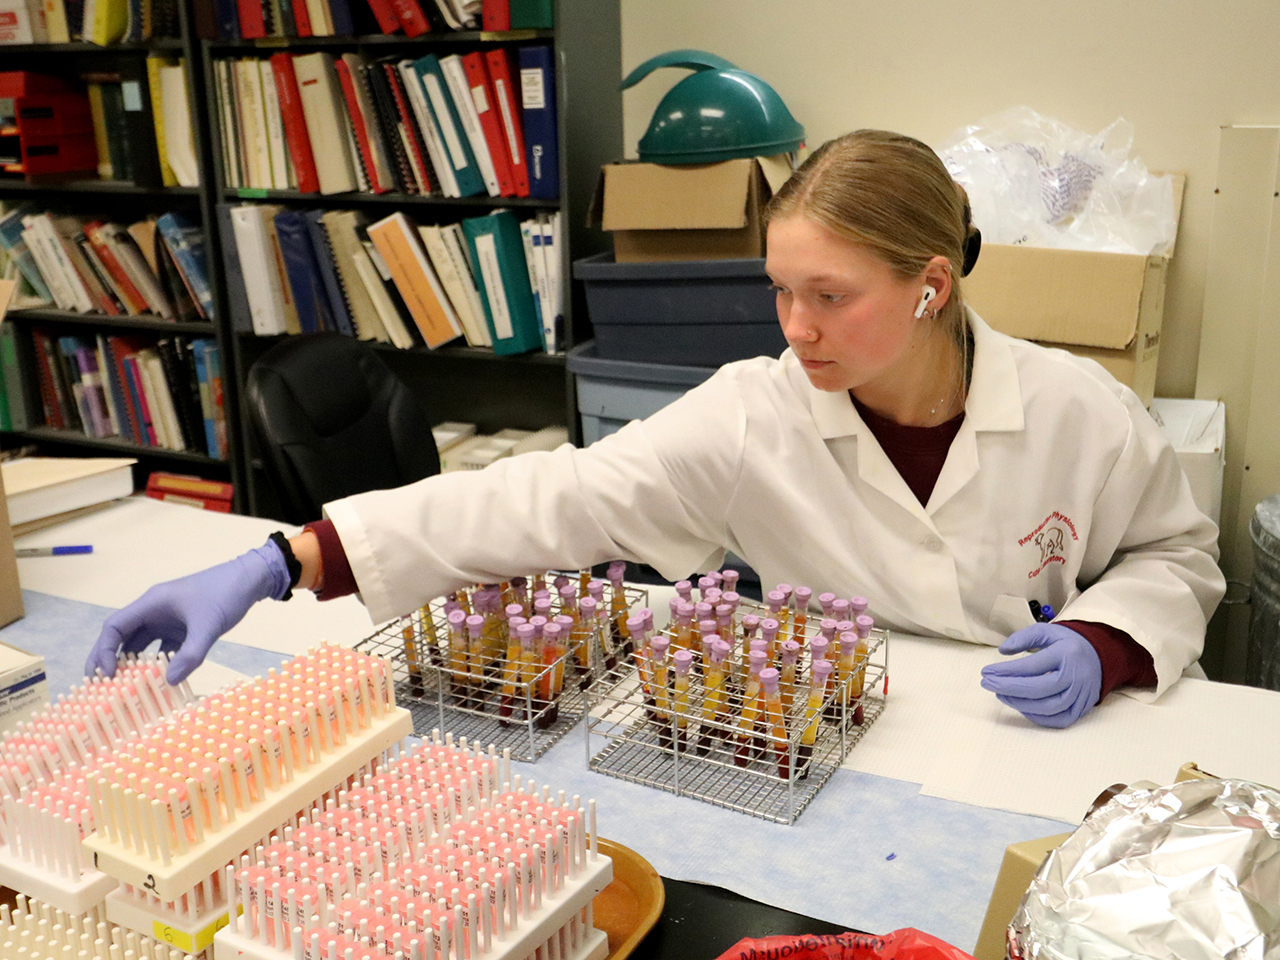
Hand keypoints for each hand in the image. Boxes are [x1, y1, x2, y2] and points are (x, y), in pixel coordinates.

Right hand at [85, 539, 290, 684]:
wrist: (251, 579)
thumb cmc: (226, 594)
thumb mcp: (209, 625)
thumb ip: (191, 653)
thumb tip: (169, 682)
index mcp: (152, 603)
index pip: (115, 627)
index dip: (104, 651)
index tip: (104, 674)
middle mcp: (154, 611)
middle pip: (122, 637)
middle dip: (110, 660)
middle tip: (99, 686)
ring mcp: (168, 620)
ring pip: (142, 645)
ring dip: (135, 665)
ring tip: (125, 690)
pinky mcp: (182, 628)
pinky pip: (164, 649)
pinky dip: (160, 665)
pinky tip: (160, 683)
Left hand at [979, 623, 1101, 727]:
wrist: (1100, 655)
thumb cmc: (1067, 643)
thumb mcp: (1047, 631)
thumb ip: (1023, 637)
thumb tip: (1002, 651)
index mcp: (1067, 654)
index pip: (1031, 666)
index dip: (1006, 671)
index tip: (986, 672)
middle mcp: (1076, 676)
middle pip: (1039, 690)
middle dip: (1008, 688)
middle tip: (987, 684)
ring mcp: (1081, 695)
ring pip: (1048, 708)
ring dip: (1019, 704)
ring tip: (1000, 694)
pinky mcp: (1082, 708)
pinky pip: (1059, 720)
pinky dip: (1037, 717)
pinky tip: (1020, 707)